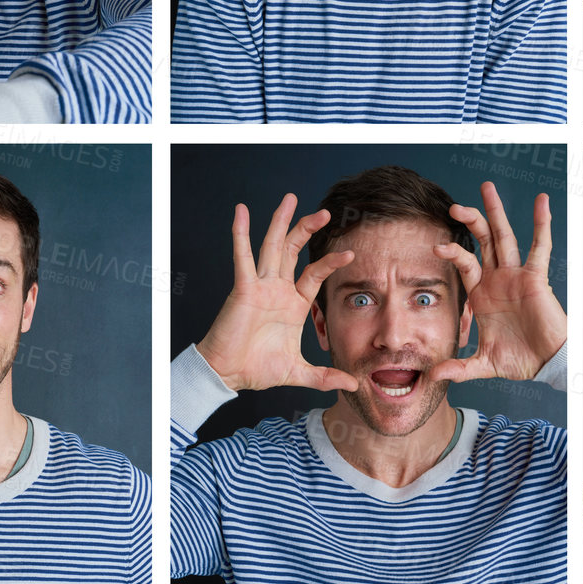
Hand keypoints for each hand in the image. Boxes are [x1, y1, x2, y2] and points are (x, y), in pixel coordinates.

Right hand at [197, 193, 358, 393]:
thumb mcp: (298, 372)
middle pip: (294, 250)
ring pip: (272, 246)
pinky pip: (242, 257)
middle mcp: (277, 289)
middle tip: (326, 212)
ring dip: (281, 222)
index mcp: (293, 303)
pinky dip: (241, 234)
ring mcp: (260, 285)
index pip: (315, 274)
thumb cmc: (258, 369)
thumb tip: (352, 384)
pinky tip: (241, 212)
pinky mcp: (243, 288)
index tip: (350, 254)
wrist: (229, 375)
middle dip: (307, 229)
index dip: (331, 263)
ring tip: (290, 199)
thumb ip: (325, 377)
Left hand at [429, 182, 565, 383]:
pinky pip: (540, 247)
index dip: (452, 252)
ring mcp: (516, 275)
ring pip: (505, 237)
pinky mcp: (536, 278)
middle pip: (482, 241)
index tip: (436, 246)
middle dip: (470, 221)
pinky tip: (541, 202)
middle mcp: (497, 278)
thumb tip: (432, 376)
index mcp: (482, 293)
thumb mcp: (483, 363)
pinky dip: (541, 224)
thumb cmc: (518, 359)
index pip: (464, 263)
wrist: (546, 364)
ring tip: (487, 188)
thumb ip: (459, 367)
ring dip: (496, 212)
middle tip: (454, 206)